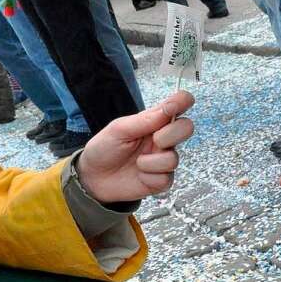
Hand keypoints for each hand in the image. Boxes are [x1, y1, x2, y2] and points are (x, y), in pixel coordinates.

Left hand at [77, 92, 194, 203]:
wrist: (93, 178)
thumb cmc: (105, 148)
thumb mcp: (119, 129)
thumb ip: (145, 119)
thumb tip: (169, 107)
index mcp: (154, 121)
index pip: (178, 105)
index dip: (183, 101)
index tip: (175, 105)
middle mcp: (163, 138)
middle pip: (187, 127)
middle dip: (171, 134)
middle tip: (154, 139)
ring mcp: (163, 159)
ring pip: (174, 158)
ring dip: (151, 162)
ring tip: (136, 162)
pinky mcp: (161, 180)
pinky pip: (165, 178)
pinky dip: (148, 177)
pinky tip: (139, 175)